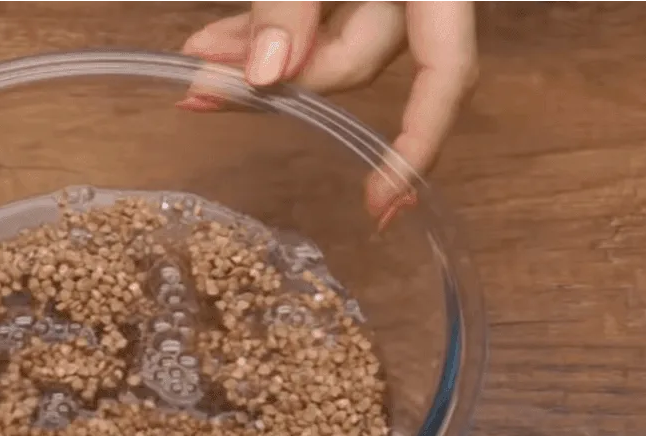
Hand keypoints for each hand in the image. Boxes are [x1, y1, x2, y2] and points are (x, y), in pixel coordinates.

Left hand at [179, 0, 478, 226]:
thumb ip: (292, 0)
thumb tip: (268, 75)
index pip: (448, 74)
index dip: (417, 144)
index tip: (379, 205)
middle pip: (362, 59)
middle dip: (283, 85)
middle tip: (204, 90)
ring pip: (328, 41)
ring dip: (260, 60)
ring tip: (197, 68)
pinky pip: (317, 15)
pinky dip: (271, 31)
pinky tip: (219, 42)